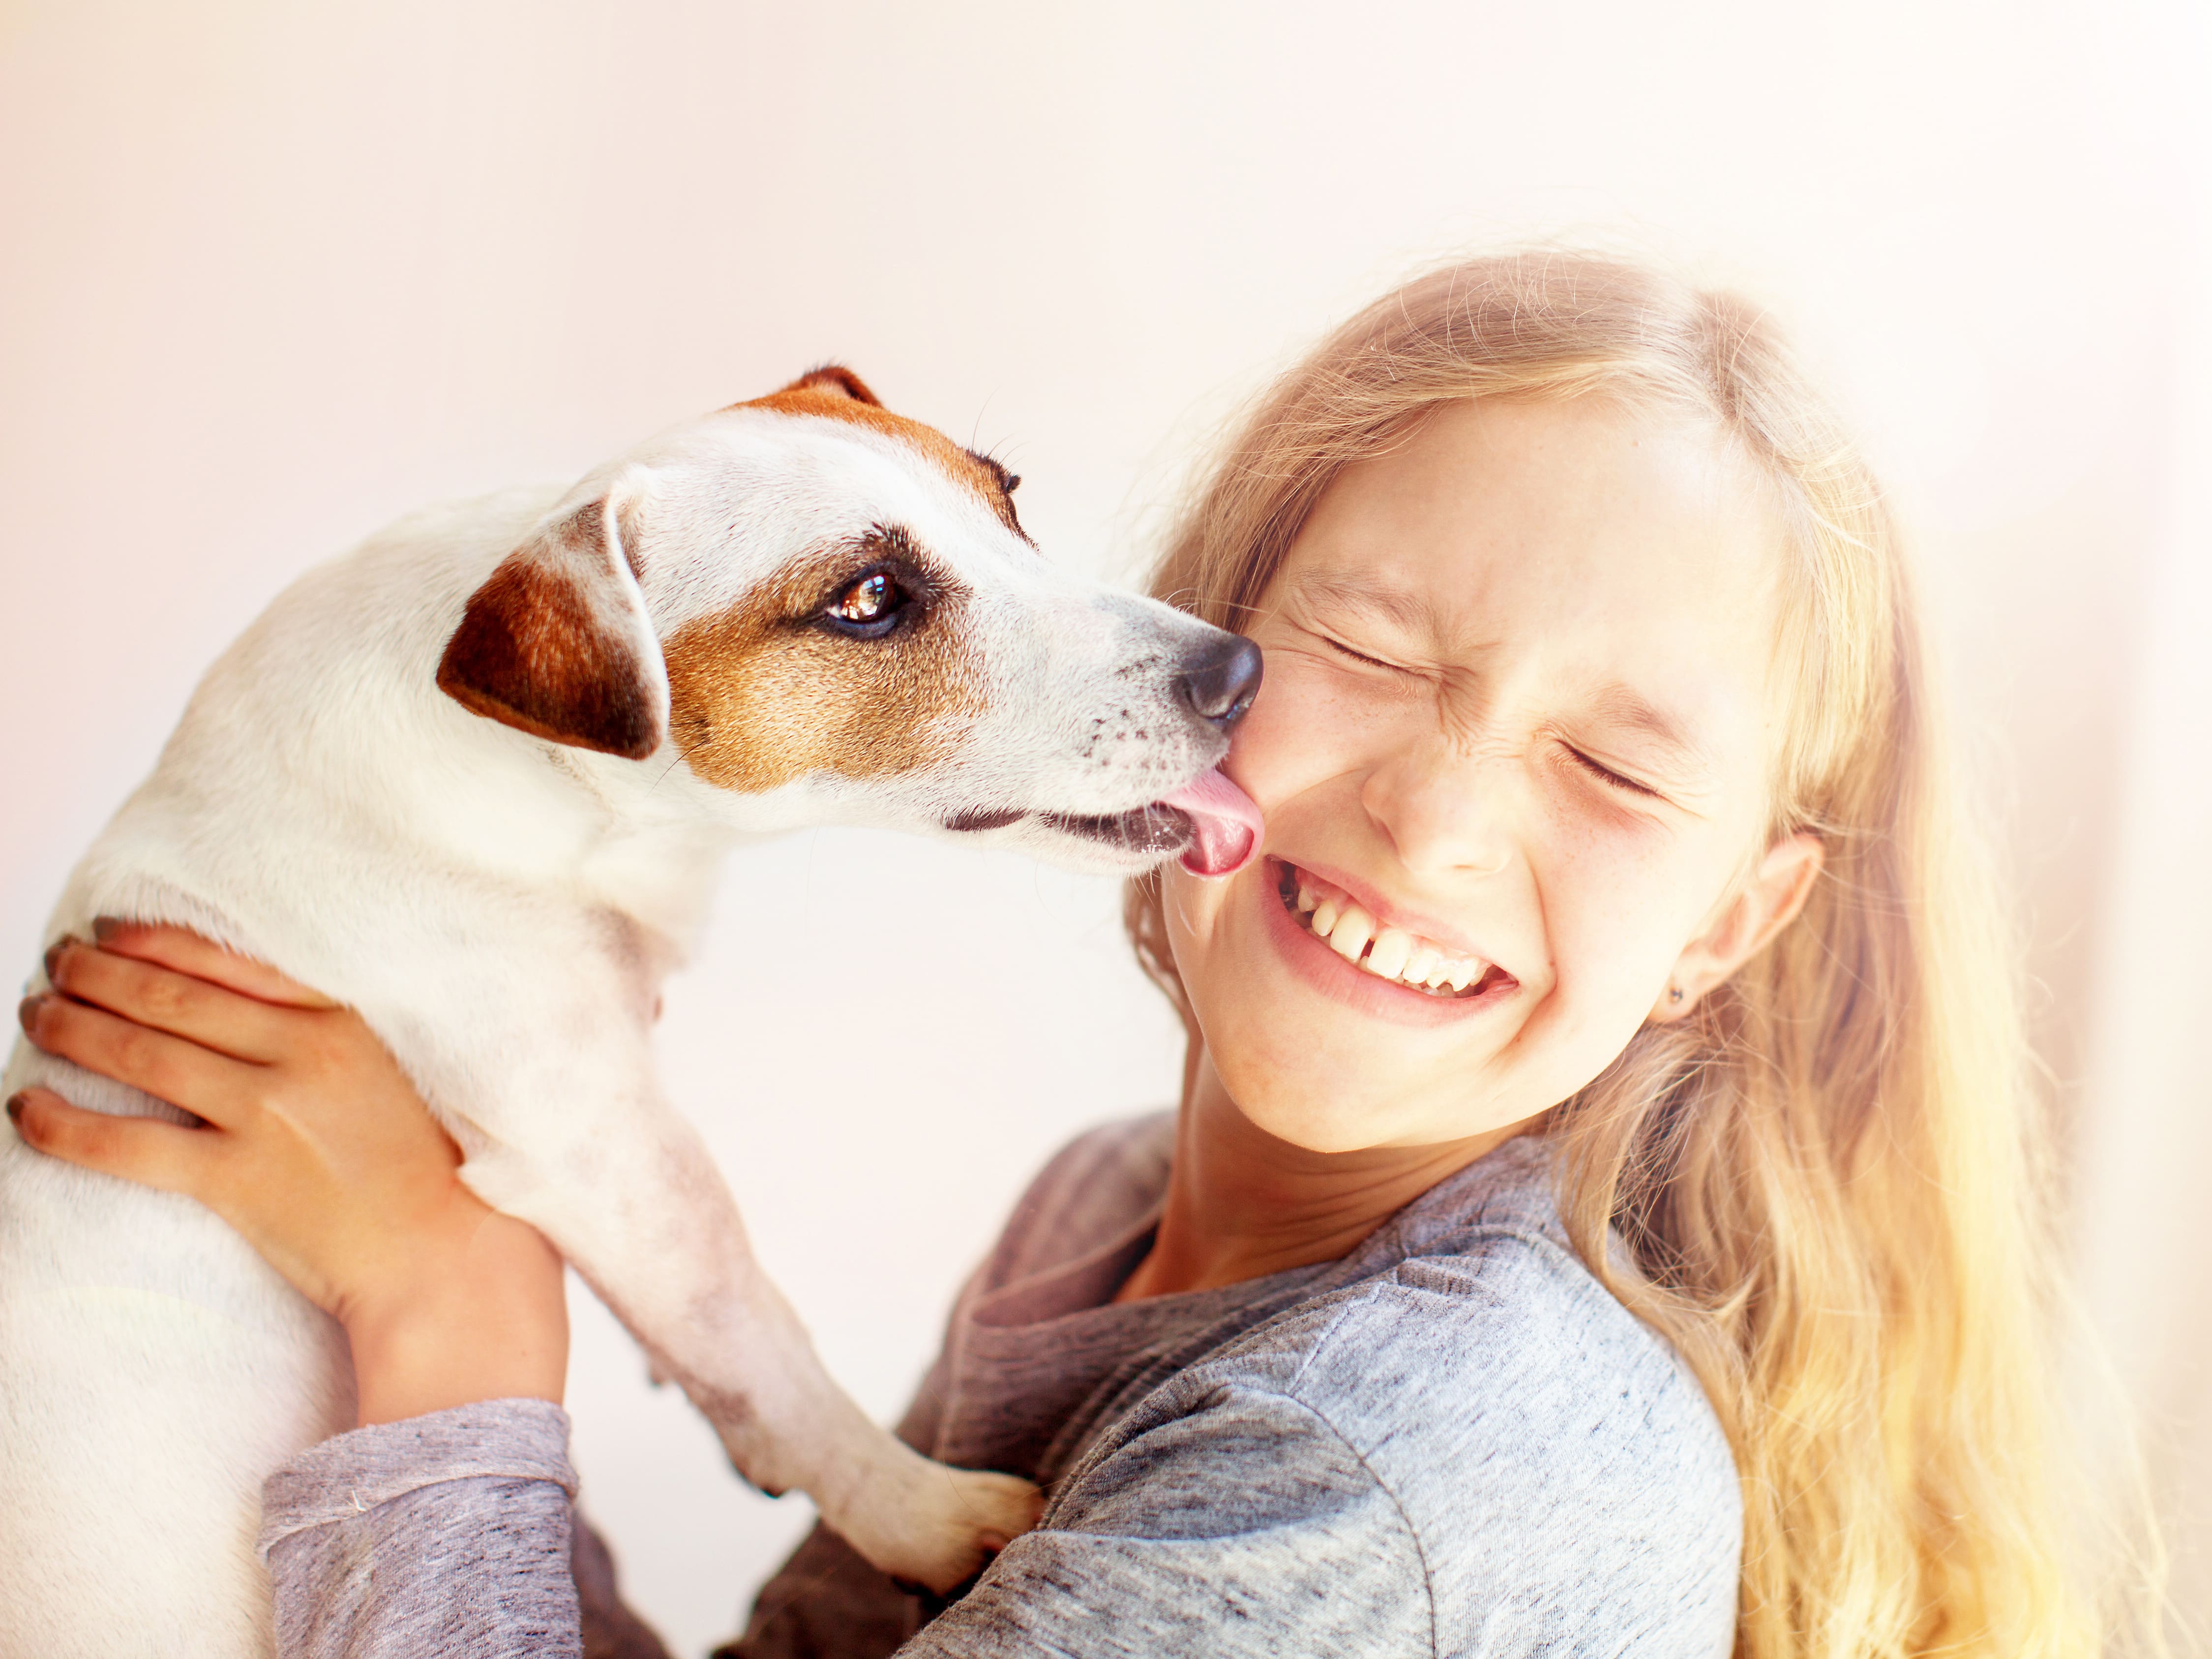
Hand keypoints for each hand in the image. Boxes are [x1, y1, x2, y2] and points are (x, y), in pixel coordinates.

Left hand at [10, 922, 566, 1425]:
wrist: (444, 1255)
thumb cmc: (428, 1171)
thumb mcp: (392, 1072)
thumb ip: (329, 1036)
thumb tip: (246, 1015)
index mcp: (342, 1021)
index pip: (227, 963)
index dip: (157, 943)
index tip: (112, 932)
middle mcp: (300, 1055)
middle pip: (173, 1000)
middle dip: (99, 975)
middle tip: (55, 962)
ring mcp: (266, 1116)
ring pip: (142, 1055)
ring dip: (74, 1029)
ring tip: (35, 1015)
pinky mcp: (237, 1180)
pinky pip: (127, 1144)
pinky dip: (67, 1124)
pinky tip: (29, 1108)